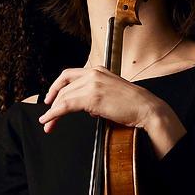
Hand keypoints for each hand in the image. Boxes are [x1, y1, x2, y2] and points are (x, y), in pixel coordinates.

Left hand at [39, 66, 184, 156]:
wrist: (147, 108)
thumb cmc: (132, 104)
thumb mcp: (110, 92)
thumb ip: (95, 94)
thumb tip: (85, 106)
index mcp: (97, 70)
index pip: (68, 75)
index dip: (55, 87)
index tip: (49, 98)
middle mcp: (93, 74)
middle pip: (63, 88)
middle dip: (52, 103)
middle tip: (47, 117)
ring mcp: (92, 84)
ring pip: (63, 97)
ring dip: (52, 112)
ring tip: (47, 124)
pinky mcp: (92, 97)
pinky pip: (65, 105)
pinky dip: (54, 114)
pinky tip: (48, 120)